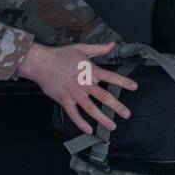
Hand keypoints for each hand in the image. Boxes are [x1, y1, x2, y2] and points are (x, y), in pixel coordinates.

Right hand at [18, 41, 137, 134]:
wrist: (40, 62)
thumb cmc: (60, 55)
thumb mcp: (81, 48)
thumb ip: (99, 49)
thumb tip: (113, 44)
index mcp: (90, 70)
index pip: (110, 76)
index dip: (123, 82)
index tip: (135, 87)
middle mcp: (84, 83)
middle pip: (104, 96)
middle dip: (117, 106)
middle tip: (127, 114)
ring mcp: (74, 93)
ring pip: (90, 108)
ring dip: (102, 118)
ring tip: (112, 126)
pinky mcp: (64, 100)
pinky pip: (74, 114)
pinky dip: (81, 123)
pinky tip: (89, 129)